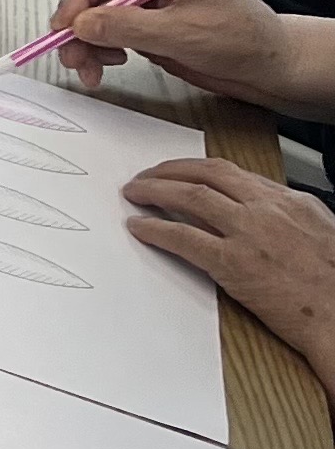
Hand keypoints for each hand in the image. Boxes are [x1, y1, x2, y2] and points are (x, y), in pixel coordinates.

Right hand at [50, 0, 295, 100]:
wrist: (270, 65)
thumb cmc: (242, 41)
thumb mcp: (183, 34)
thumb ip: (129, 27)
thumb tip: (79, 24)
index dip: (75, 0)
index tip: (62, 32)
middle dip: (78, 26)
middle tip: (73, 61)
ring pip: (96, 13)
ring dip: (87, 42)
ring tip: (93, 71)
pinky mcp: (147, 19)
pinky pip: (109, 28)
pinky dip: (100, 47)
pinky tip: (111, 63)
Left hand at [122, 159, 334, 374]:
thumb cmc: (334, 279)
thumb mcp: (319, 229)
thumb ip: (285, 214)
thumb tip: (259, 207)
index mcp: (289, 200)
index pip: (231, 172)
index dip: (196, 169)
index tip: (178, 172)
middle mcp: (266, 209)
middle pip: (206, 174)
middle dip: (169, 170)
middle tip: (146, 175)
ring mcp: (248, 234)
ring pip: (190, 196)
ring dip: (154, 190)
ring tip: (135, 193)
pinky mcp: (233, 263)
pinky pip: (182, 238)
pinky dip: (154, 229)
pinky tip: (139, 227)